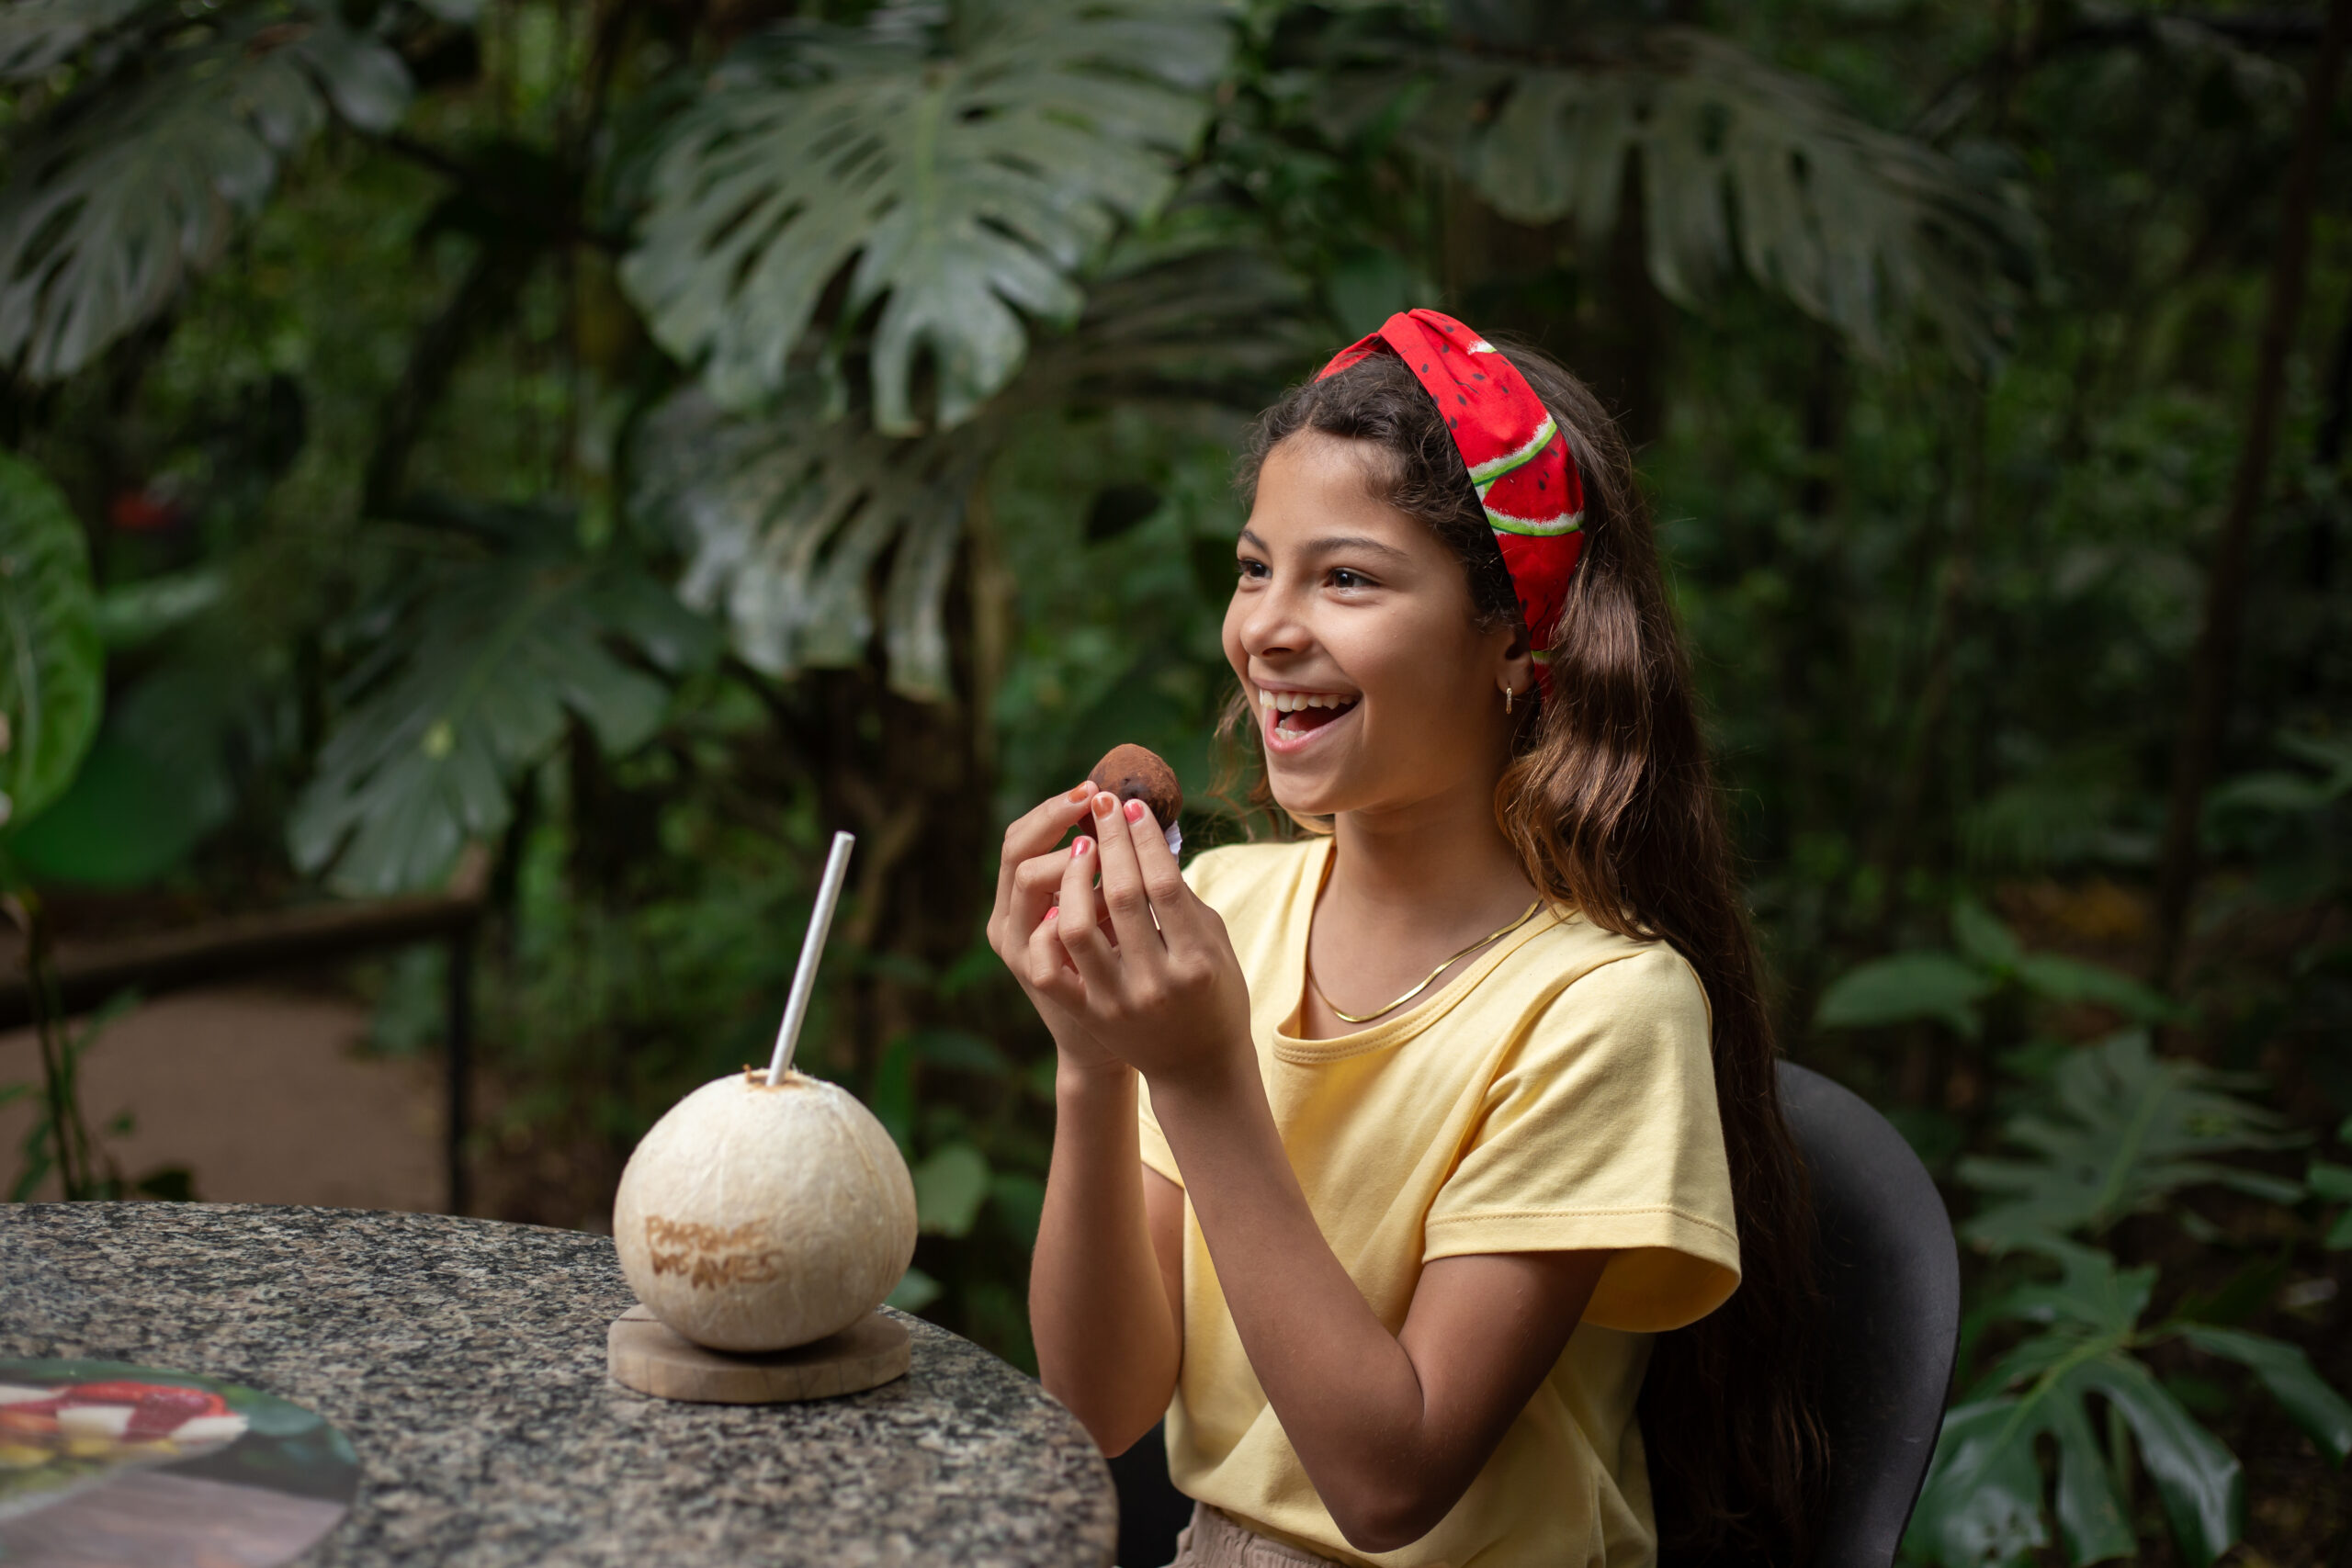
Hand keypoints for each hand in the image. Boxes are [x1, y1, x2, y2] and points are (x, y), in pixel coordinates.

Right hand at [989, 783, 1123, 1076]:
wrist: (1103, 1050)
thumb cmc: (1115, 975)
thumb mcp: (1103, 923)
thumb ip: (1104, 880)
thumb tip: (1134, 815)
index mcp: (1017, 902)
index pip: (1020, 836)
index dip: (1054, 809)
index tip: (1093, 788)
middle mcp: (1006, 923)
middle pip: (1018, 851)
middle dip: (1058, 819)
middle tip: (1099, 800)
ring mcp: (1019, 951)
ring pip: (1030, 879)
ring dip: (1073, 855)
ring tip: (1107, 845)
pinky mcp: (1039, 979)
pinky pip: (1045, 931)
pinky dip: (1073, 901)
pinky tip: (1103, 893)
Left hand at [1034, 790, 1254, 1094]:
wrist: (1198, 1067)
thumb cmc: (1214, 993)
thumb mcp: (1215, 944)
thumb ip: (1183, 896)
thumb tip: (1147, 836)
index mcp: (1197, 962)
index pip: (1164, 884)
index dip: (1144, 839)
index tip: (1131, 805)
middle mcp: (1155, 983)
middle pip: (1121, 894)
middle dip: (1110, 839)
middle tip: (1102, 801)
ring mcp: (1116, 1001)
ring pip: (1076, 926)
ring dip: (1074, 876)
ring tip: (1080, 846)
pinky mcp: (1088, 1014)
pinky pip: (1052, 966)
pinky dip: (1050, 928)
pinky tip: (1059, 898)